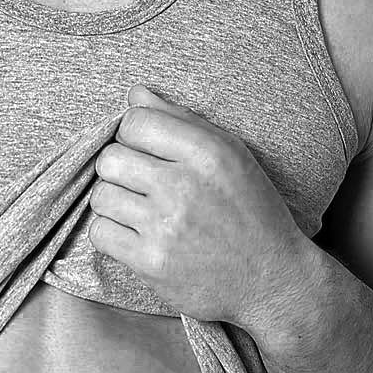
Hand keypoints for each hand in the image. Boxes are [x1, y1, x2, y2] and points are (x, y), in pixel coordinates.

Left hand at [87, 84, 311, 330]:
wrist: (272, 279)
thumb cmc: (251, 211)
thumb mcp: (230, 155)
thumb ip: (181, 120)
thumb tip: (134, 93)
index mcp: (207, 152)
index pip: (135, 121)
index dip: (134, 135)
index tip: (147, 152)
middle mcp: (184, 186)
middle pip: (110, 158)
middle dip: (120, 169)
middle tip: (141, 184)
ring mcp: (165, 226)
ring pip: (101, 196)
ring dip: (115, 202)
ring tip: (141, 211)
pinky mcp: (151, 263)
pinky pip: (100, 233)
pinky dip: (112, 234)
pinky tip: (136, 236)